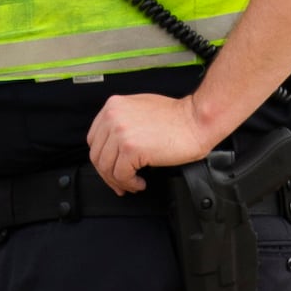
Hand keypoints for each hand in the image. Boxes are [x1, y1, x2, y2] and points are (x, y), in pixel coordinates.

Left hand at [86, 92, 221, 193]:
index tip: (111, 168)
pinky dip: (130, 183)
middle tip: (120, 183)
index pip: (94, 139)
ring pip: (107, 167)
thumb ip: (123, 121)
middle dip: (108, 174)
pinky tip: (140, 182)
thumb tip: (114, 144)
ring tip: (133, 183)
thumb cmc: (177, 117)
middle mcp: (113, 117)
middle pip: (97, 155)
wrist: (196, 120)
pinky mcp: (130, 149)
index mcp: (113, 106)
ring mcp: (120, 132)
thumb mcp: (141, 108)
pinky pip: (121, 174)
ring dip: (119, 181)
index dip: (102, 158)